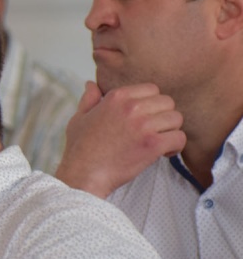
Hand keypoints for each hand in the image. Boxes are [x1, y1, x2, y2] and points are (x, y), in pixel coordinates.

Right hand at [54, 82, 184, 197]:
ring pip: (176, 119)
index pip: (152, 89)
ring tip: (159, 142)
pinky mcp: (152, 145)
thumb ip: (89, 99)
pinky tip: (163, 153)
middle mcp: (131, 107)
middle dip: (163, 116)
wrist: (83, 174)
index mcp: (116, 97)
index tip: (145, 118)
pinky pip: (179, 138)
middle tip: (154, 131)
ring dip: (170, 131)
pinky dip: (175, 146)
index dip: (151, 104)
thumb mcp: (79, 118)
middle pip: (167, 102)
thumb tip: (91, 84)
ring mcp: (143, 126)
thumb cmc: (80, 148)